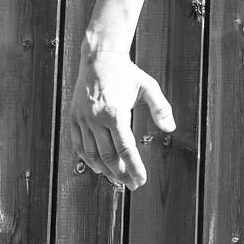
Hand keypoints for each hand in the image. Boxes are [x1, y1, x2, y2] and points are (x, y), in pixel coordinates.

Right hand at [69, 49, 175, 190]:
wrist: (98, 58)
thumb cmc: (126, 73)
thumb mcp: (148, 87)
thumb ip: (161, 108)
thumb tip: (170, 128)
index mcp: (115, 112)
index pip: (125, 149)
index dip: (134, 168)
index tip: (141, 180)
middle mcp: (96, 118)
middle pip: (108, 157)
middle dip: (122, 174)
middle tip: (132, 185)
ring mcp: (83, 119)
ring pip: (92, 154)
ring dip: (105, 171)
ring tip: (118, 178)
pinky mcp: (73, 118)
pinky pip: (78, 145)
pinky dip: (88, 160)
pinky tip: (99, 167)